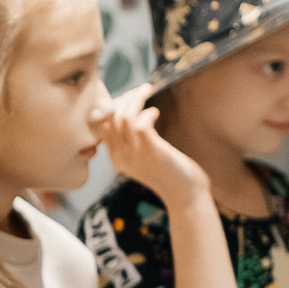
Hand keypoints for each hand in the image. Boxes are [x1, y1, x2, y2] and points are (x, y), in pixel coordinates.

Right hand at [96, 84, 210, 206]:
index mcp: (116, 158)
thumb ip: (133, 141)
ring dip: (135, 99)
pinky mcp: (151, 152)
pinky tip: (155, 113)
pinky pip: (140, 124)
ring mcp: (135, 155)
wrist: (185, 196)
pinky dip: (147, 113)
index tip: (127, 97)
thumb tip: (132, 113)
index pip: (102, 125)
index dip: (113, 107)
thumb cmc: (170, 174)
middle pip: (111, 118)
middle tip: (140, 91)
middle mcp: (121, 157)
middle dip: (124, 98)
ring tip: (146, 91)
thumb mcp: (144, 158)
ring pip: (124, 117)